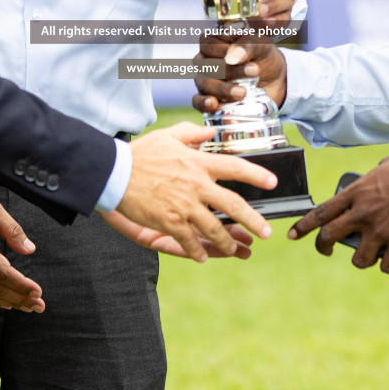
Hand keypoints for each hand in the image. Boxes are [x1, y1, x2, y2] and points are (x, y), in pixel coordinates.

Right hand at [115, 122, 274, 262]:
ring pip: (214, 228)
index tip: (273, 183)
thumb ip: (193, 133)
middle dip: (253, 220)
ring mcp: (184, 205)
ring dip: (227, 242)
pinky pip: (189, 241)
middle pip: (233, 204)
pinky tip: (202, 257)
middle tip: (266, 232)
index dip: (257, 175)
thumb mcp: (168, 135)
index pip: (235, 168)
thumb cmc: (141, 153)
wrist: (115, 172)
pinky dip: (197, 251)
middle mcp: (196, 185)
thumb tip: (211, 132)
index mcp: (199, 163)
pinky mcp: (169, 221)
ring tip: (235, 249)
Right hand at [195, 36, 286, 113]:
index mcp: (214, 42)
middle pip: (207, 65)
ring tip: (242, 92)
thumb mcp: (261, 46)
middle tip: (253, 71)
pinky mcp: (208, 100)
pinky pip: (197, 102)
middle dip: (230, 70)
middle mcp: (205, 61)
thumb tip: (231, 57)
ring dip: (222, 89)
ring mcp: (204, 81)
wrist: (273, 80)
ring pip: (204, 84)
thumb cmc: (263, 57)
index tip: (239, 55)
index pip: (207, 43)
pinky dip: (204, 104)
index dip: (221, 49)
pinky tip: (214, 105)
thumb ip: (247, 46)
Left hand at [288, 154, 388, 273]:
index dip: (304, 226)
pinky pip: (387, 266)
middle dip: (323, 247)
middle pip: (330, 237)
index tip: (293, 234)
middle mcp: (362, 214)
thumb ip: (372, 177)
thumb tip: (374, 182)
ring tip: (368, 256)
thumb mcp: (385, 165)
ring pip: (358, 258)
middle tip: (325, 250)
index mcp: (355, 193)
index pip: (321, 212)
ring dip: (361, 259)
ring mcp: (380, 231)